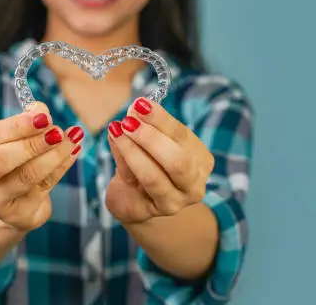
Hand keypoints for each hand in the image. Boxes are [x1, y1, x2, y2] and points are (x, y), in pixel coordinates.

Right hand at [0, 102, 83, 231]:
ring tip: (71, 139)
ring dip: (54, 155)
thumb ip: (21, 123)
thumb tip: (40, 110)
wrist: (5, 201)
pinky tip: (72, 152)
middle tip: (57, 131)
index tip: (43, 115)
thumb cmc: (5, 159)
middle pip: (0, 161)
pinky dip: (61, 167)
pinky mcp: (18, 216)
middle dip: (33, 143)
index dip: (17, 125)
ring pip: (27, 176)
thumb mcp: (5, 138)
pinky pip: (44, 187)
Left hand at [105, 97, 214, 223]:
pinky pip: (133, 184)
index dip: (160, 119)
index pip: (182, 137)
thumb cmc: (150, 162)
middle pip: (177, 162)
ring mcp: (173, 202)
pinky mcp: (148, 211)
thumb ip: (149, 126)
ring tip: (116, 130)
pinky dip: (121, 161)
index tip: (140, 104)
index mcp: (200, 161)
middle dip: (151, 138)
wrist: (138, 199)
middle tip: (129, 121)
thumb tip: (136, 109)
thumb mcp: (154, 141)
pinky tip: (114, 143)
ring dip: (132, 150)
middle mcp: (193, 185)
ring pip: (153, 177)